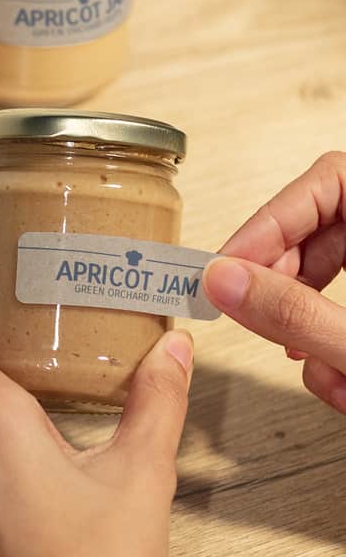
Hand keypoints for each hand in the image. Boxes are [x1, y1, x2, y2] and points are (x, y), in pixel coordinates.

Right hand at [203, 152, 345, 413]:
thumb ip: (295, 312)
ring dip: (305, 326)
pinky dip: (327, 345)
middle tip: (251, 313)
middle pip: (319, 229)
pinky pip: (343, 306)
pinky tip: (335, 376)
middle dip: (281, 281)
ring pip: (328, 275)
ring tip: (311, 365)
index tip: (230, 268)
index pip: (330, 179)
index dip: (272, 220)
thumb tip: (222, 282)